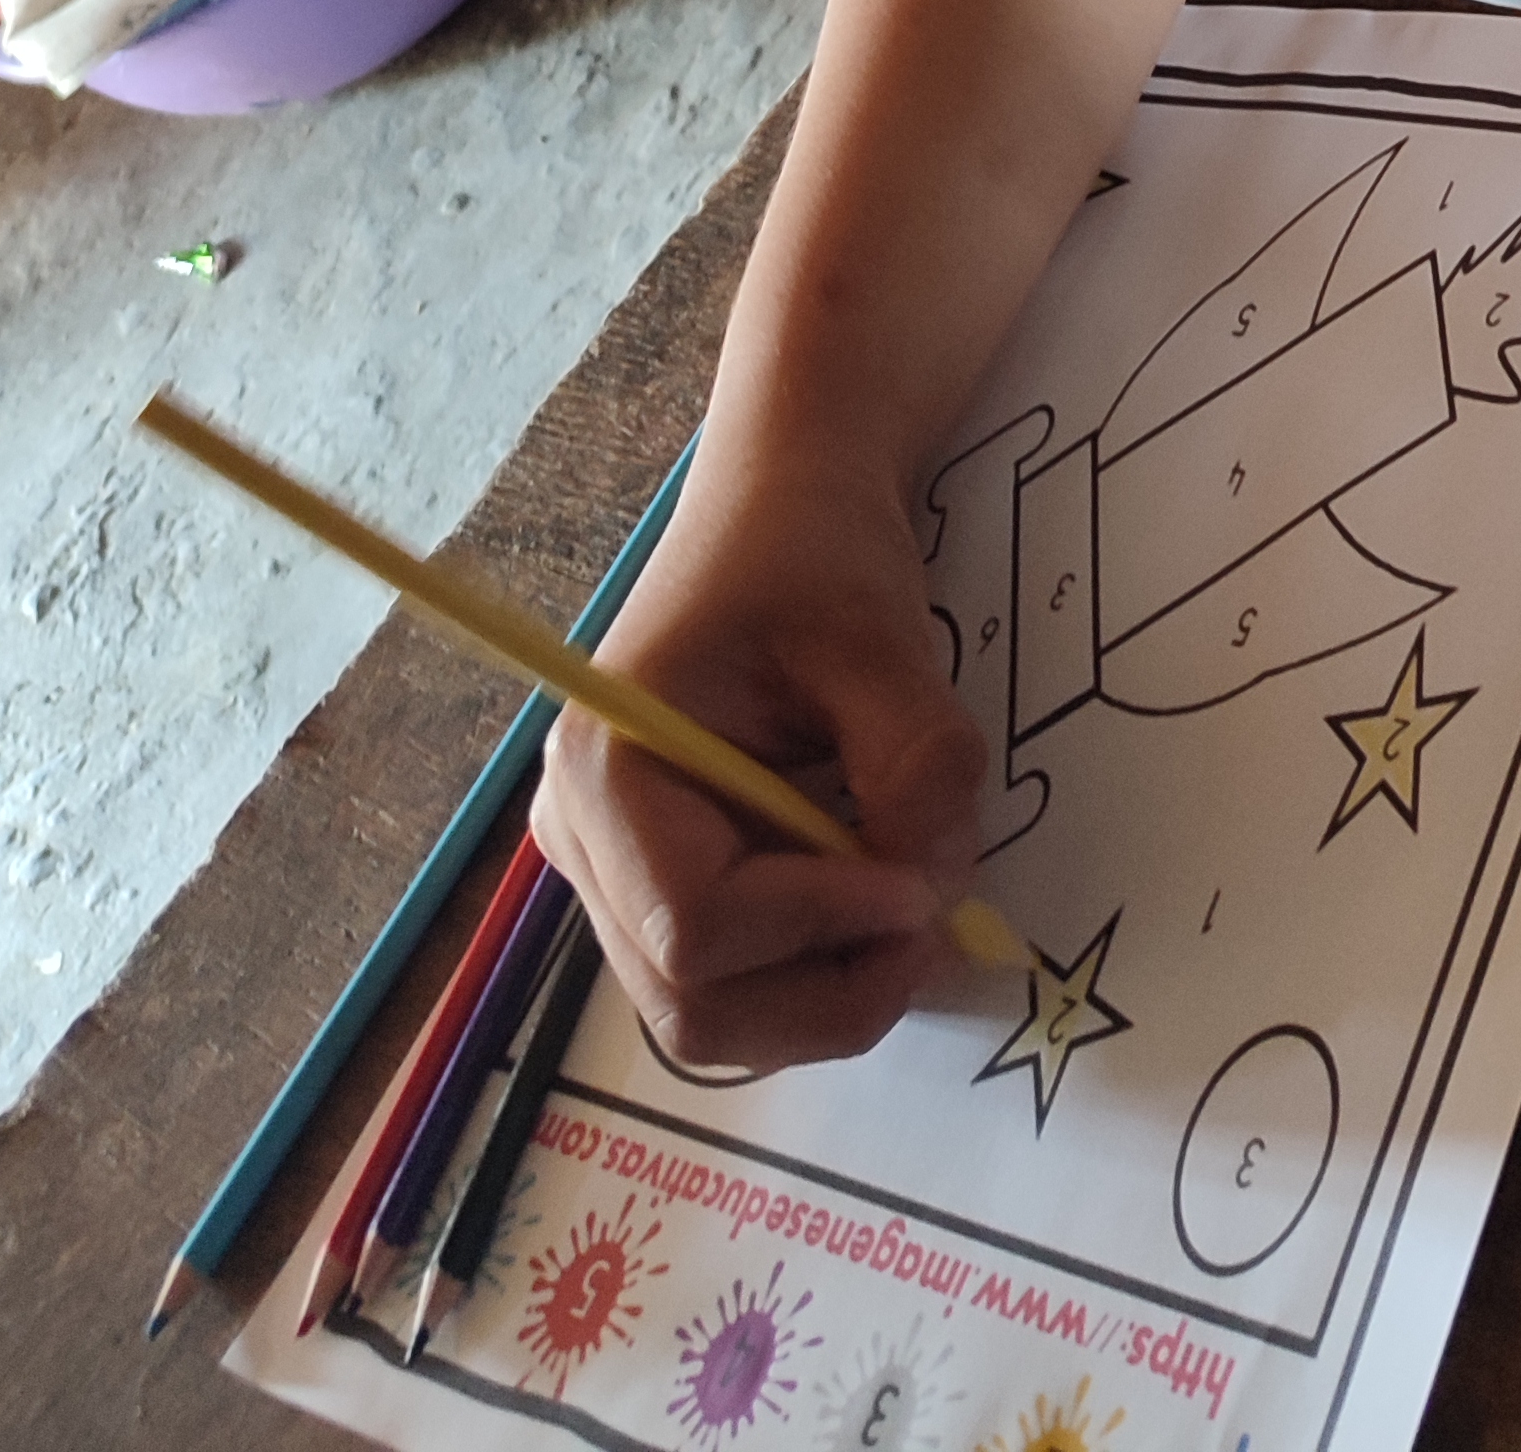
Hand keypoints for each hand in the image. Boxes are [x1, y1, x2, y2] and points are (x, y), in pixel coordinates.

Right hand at [530, 445, 985, 1071]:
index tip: (924, 888)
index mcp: (607, 767)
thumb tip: (933, 887)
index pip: (695, 926)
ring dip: (827, 992)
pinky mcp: (661, 885)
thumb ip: (917, 765)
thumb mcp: (882, 638)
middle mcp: (584, 839)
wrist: (785, 504)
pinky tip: (874, 894)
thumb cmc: (812, 550)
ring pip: (711, 1015)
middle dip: (827, 988)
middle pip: (691, 1001)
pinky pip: (735, 979)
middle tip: (936, 926)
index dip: (820, 927)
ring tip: (913, 908)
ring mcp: (614, 873)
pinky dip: (816, 969)